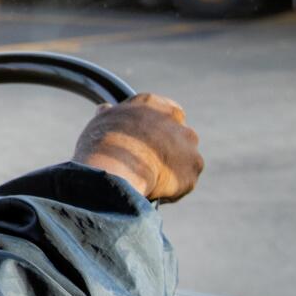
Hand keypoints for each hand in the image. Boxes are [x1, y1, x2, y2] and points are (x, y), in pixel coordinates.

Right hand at [73, 93, 202, 201]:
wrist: (116, 168)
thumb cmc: (103, 145)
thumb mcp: (101, 122)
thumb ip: (110, 115)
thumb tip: (105, 109)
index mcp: (152, 103)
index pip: (162, 112)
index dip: (155, 129)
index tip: (146, 143)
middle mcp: (175, 118)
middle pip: (178, 135)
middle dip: (168, 149)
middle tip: (147, 164)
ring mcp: (188, 142)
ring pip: (184, 158)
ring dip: (173, 168)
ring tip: (150, 181)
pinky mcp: (194, 166)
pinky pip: (185, 180)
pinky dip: (174, 187)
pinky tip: (156, 191)